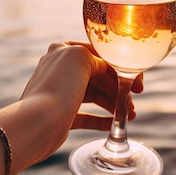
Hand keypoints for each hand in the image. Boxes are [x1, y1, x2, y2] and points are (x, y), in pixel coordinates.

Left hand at [19, 42, 142, 152]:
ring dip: (114, 104)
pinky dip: (102, 119)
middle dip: (119, 89)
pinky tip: (115, 124)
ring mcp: (61, 92)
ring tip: (130, 116)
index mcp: (64, 50)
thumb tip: (106, 69)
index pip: (100, 56)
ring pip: (95, 96)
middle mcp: (60, 68)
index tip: (137, 83)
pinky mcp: (62, 115)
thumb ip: (99, 59)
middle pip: (99, 77)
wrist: (38, 123)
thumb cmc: (58, 86)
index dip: (121, 69)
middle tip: (133, 102)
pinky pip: (87, 116)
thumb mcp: (82, 58)